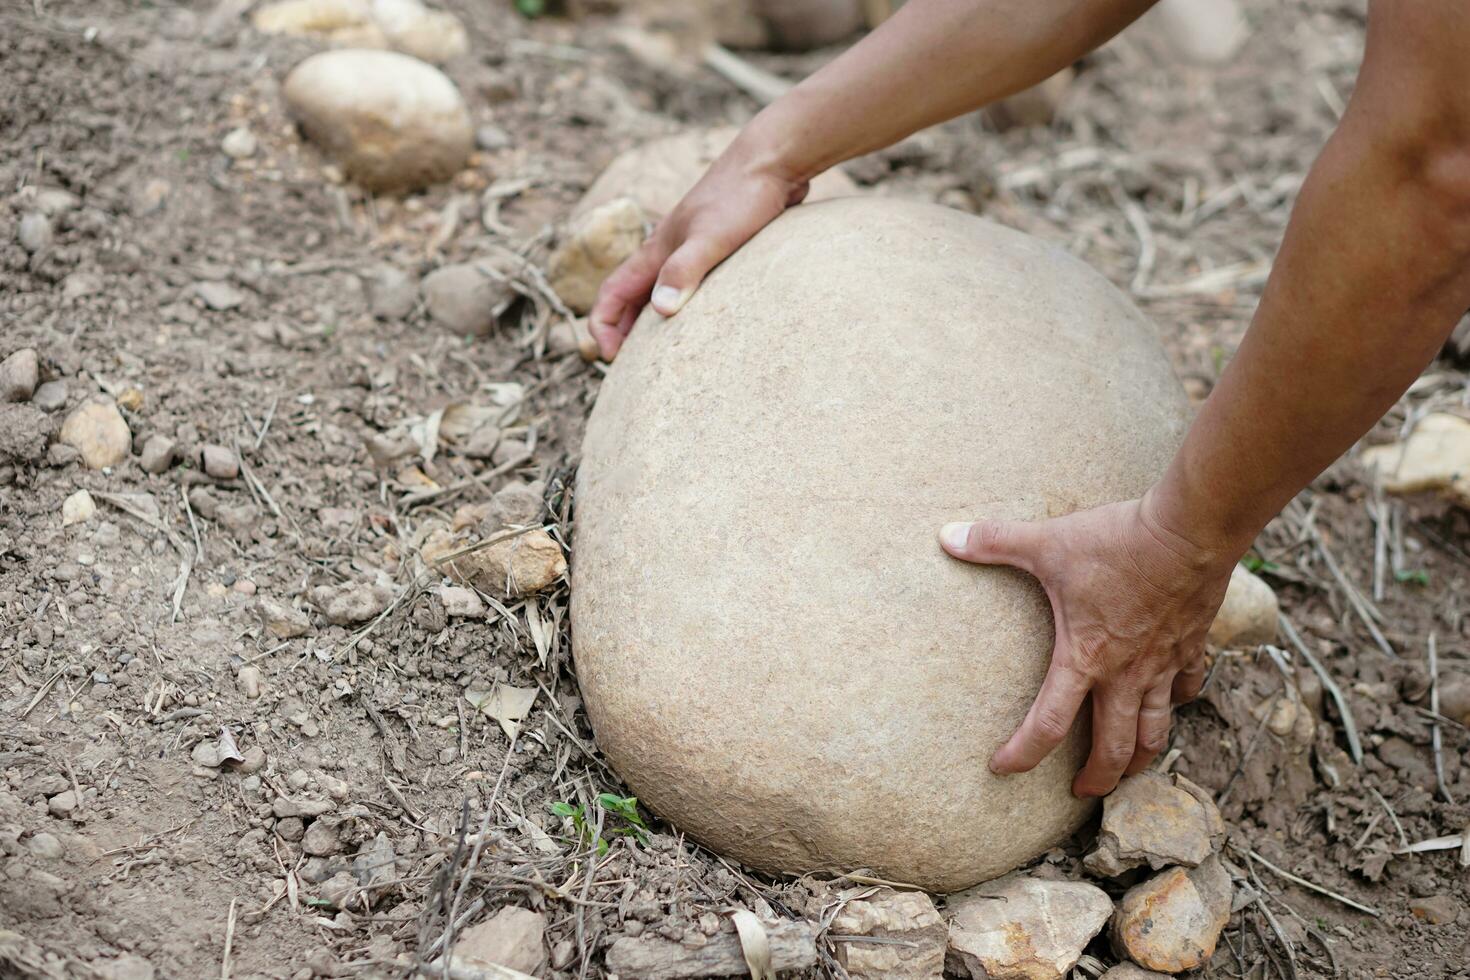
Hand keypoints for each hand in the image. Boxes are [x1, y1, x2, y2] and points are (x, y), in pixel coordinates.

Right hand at [589, 131, 811, 359]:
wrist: (773, 160)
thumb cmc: (742, 196)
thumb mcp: (711, 238)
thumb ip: (684, 271)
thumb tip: (660, 311)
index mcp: (657, 250)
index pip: (612, 293)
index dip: (602, 326)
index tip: (608, 357)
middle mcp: (668, 249)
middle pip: (632, 296)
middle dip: (623, 331)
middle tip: (630, 369)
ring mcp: (692, 247)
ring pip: (660, 289)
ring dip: (653, 319)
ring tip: (662, 352)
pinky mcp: (718, 246)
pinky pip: (690, 282)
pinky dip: (686, 305)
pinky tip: (707, 320)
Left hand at [939, 490, 1237, 796]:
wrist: (1190, 529)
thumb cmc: (1116, 541)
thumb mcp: (1046, 541)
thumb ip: (994, 541)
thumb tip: (946, 536)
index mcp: (1084, 659)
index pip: (1049, 725)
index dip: (1023, 754)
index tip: (1002, 768)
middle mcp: (1126, 674)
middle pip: (1114, 749)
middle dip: (1097, 779)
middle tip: (1080, 794)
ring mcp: (1164, 664)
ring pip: (1156, 731)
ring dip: (1141, 758)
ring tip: (1129, 770)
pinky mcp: (1192, 645)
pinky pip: (1188, 687)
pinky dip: (1177, 703)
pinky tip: (1170, 704)